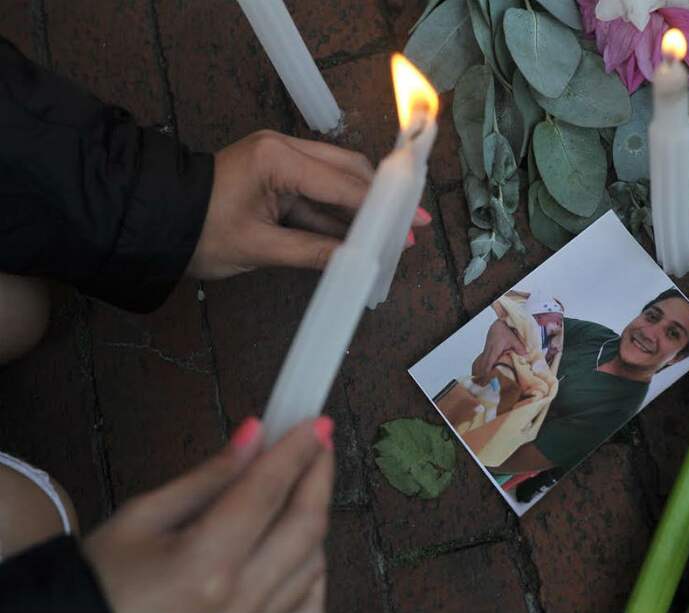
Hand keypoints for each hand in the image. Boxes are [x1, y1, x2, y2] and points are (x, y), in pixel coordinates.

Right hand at [83, 416, 334, 612]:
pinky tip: (301, 548)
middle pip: (306, 526)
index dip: (298, 450)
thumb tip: (255, 435)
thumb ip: (208, 477)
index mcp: (204, 565)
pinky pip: (309, 606)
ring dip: (314, 521)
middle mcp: (238, 602)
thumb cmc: (98, 583)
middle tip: (319, 445)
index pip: (268, 490)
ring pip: (314, 565)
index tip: (317, 423)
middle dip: (319, 477)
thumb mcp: (141, 518)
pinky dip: (312, 571)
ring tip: (298, 490)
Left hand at [187, 130, 431, 278]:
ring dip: (362, 211)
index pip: (341, 183)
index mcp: (277, 158)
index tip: (410, 223)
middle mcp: (284, 149)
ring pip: (337, 182)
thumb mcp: (258, 247)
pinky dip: (339, 216)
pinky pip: (318, 195)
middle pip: (348, 172)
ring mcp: (282, 161)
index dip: (379, 207)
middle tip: (410, 228)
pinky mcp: (279, 177)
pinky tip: (360, 236)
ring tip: (391, 238)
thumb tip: (356, 263)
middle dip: (379, 202)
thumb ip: (313, 252)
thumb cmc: (197, 232)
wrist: (154, 221)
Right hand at [472, 320, 525, 381]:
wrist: (499, 323)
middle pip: (482, 366)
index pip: (488, 364)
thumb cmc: (505, 330)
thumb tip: (525, 356)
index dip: (486, 374)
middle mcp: (488, 352)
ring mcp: (486, 351)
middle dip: (482, 376)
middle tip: (485, 387)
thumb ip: (519, 347)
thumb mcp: (513, 338)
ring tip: (483, 383)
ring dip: (481, 372)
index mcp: (494, 350)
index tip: (487, 382)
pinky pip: (483, 361)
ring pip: (481, 364)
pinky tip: (484, 374)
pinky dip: (483, 368)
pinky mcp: (487, 351)